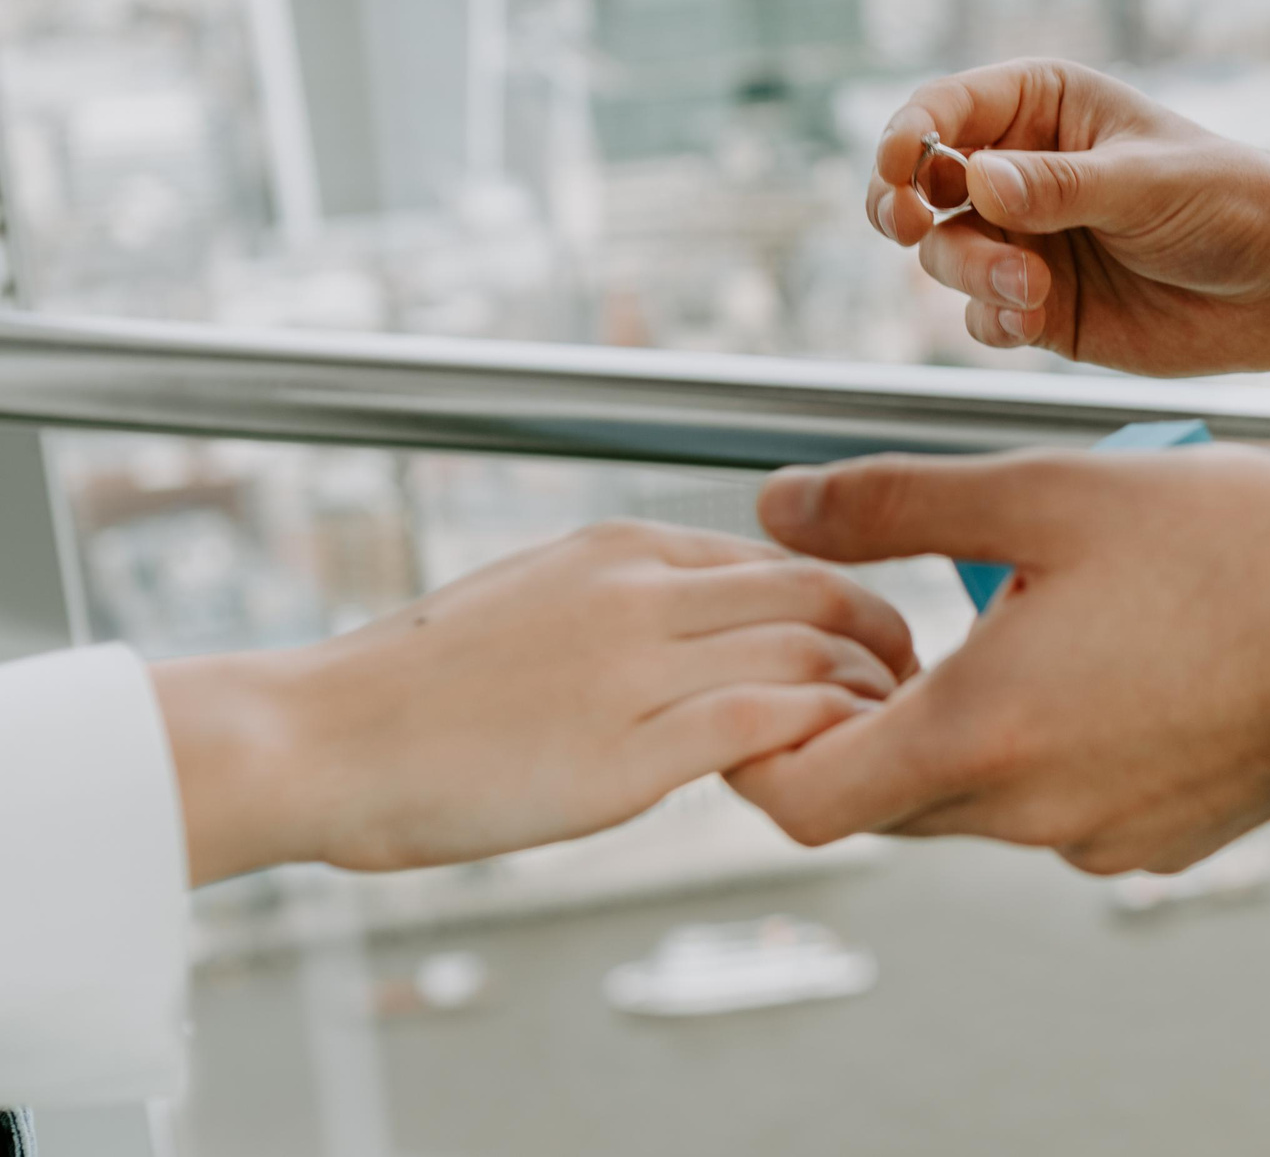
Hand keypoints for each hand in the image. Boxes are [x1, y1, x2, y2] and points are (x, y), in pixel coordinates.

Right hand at [153, 521, 916, 883]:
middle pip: (818, 592)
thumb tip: (693, 629)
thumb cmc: (412, 691)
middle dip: (884, 635)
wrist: (314, 737)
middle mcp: (642, 591)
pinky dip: (823, 736)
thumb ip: (623, 607)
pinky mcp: (628, 751)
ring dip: (869, 694)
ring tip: (889, 733)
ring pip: (810, 651)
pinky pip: (768, 719)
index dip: (844, 600)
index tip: (868, 641)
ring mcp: (638, 668)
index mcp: (622, 549)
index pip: (781, 555)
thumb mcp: (533, 600)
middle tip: (910, 682)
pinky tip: (837, 766)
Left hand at [728, 447, 1269, 874]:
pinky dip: (1054, 747)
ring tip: (1032, 615)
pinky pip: (1066, 810)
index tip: (804, 668)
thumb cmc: (1234, 541)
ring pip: (979, 802)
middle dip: (874, 717)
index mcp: (983, 735)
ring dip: (971, 723)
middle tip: (912, 617)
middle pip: (887, 798)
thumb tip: (778, 509)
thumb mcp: (1047, 491)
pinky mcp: (1169, 842)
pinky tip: (1109, 658)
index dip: (767, 738)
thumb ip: (893, 504)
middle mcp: (1035, 814)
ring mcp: (1107, 840)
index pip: (800, 799)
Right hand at [868, 59, 1269, 374]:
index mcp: (1043, 108)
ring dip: (970, 271)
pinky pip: (981, 316)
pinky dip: (993, 320)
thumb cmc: (1232, 202)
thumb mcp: (1148, 183)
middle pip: (922, 187)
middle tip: (908, 227)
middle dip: (903, 208)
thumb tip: (975, 180)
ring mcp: (1025, 241)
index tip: (899, 167)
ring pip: (945, 256)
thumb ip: (1060, 186)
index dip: (908, 134)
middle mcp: (1020, 172)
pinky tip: (1035, 319)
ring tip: (1032, 287)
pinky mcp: (1040, 306)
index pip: (946, 109)